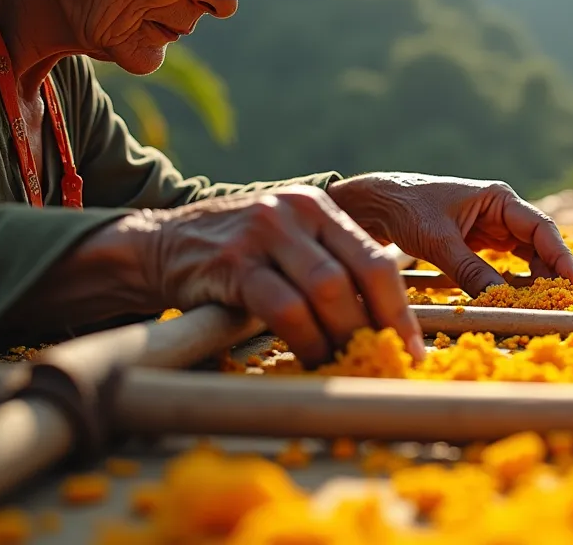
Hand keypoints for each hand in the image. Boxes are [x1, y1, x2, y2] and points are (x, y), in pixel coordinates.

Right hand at [114, 186, 423, 364]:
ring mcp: (264, 232)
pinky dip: (304, 339)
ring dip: (341, 336)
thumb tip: (381, 328)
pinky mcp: (233, 262)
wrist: (159, 245)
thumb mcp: (290, 246)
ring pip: (326, 290)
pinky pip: (283, 307)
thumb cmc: (238, 258)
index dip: (400, 309)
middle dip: (377, 327)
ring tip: (345, 364)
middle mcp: (297, 211)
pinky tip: (310, 359)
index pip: (377, 259)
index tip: (413, 350)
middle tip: (383, 363)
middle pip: (359, 274)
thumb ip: (332, 269)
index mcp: (321, 208)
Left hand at [328, 173, 572, 295]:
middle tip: (565, 302)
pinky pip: (509, 264)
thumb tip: (500, 299)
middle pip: (541, 244)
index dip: (561, 256)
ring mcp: (495, 228)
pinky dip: (517, 281)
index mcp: (499, 199)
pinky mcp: (483, 244)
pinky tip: (522, 299)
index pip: (542, 228)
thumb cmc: (408, 209)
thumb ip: (470, 270)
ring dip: (538, 279)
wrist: (380, 205)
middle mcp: (503, 211)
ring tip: (546, 305)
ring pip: (528, 256)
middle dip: (554, 272)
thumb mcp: (438, 242)